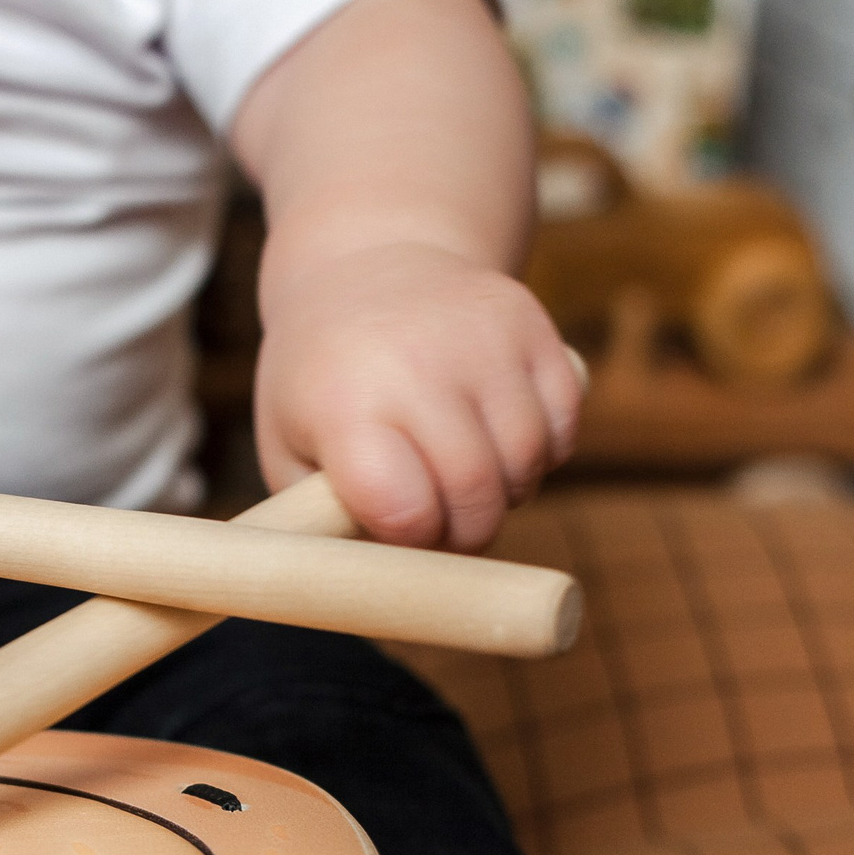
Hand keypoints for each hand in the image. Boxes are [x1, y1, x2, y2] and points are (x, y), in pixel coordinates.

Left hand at [252, 241, 579, 552]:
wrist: (369, 260)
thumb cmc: (322, 379)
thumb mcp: (288, 445)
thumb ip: (317, 522)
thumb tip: (365, 594)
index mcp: (344, 402)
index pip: (405, 508)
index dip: (413, 538)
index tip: (401, 530)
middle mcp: (417, 363)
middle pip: (476, 492)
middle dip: (468, 533)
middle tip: (444, 526)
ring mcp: (482, 338)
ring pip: (529, 461)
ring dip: (507, 491)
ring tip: (465, 474)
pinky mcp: (532, 325)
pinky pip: (565, 424)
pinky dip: (544, 450)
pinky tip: (499, 437)